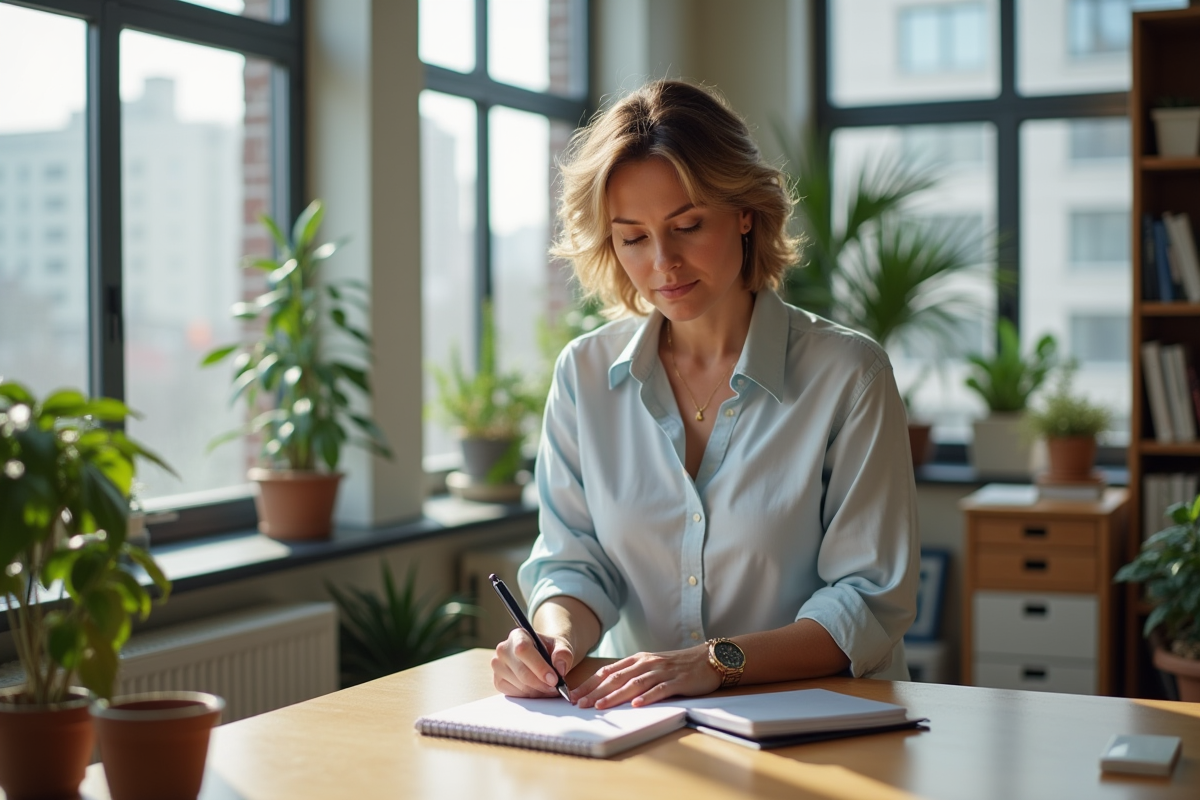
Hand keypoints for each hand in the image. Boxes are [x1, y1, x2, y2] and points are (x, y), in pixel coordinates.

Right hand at [491, 627, 576, 697]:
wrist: (544, 656)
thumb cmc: (551, 650)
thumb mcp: (562, 646)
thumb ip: (563, 654)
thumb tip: (560, 668)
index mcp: (518, 635)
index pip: (523, 650)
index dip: (539, 667)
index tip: (554, 680)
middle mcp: (503, 649)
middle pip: (521, 672)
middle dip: (541, 684)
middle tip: (556, 688)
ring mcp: (498, 666)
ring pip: (519, 685)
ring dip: (538, 691)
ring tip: (549, 687)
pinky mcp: (498, 681)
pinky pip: (514, 694)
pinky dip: (529, 695)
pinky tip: (537, 689)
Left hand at [570, 646, 720, 708]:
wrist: (707, 659)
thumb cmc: (678, 666)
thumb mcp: (651, 666)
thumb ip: (632, 674)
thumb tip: (607, 690)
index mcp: (637, 660)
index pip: (608, 671)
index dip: (590, 683)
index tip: (574, 695)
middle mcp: (647, 663)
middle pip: (616, 678)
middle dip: (596, 691)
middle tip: (580, 703)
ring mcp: (662, 671)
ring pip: (634, 683)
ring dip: (615, 695)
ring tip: (600, 706)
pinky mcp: (677, 680)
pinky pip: (660, 689)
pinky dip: (647, 696)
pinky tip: (636, 704)